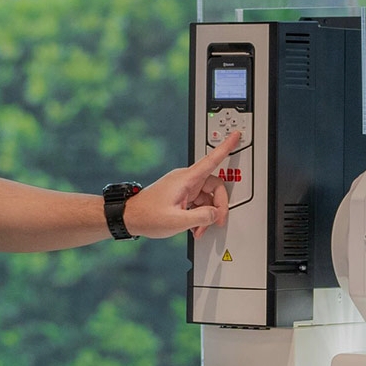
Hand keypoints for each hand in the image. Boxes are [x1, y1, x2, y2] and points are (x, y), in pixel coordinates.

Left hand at [125, 131, 242, 238]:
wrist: (130, 218)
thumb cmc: (147, 215)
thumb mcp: (177, 221)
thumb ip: (201, 217)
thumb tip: (215, 213)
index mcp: (186, 180)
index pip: (211, 160)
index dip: (225, 147)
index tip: (236, 136)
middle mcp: (186, 180)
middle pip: (214, 186)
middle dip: (218, 206)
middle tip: (216, 221)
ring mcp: (184, 187)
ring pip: (207, 197)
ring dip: (207, 214)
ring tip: (199, 229)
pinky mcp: (181, 194)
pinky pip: (199, 202)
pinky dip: (200, 215)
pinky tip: (194, 226)